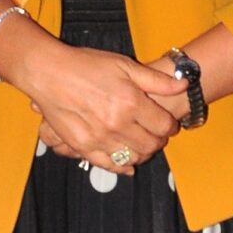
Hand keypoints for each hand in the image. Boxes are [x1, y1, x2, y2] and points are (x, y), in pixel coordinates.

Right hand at [4, 28, 186, 170]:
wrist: (48, 72)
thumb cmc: (86, 65)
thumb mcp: (124, 65)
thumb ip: (155, 80)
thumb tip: (183, 85)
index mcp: (132, 102)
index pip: (164, 126)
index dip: (170, 127)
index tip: (167, 124)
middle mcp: (118, 123)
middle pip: (151, 145)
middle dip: (158, 141)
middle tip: (155, 135)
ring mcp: (100, 138)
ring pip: (132, 157)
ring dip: (142, 153)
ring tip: (140, 144)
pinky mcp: (83, 146)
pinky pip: (109, 165)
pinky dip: (122, 167)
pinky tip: (127, 164)